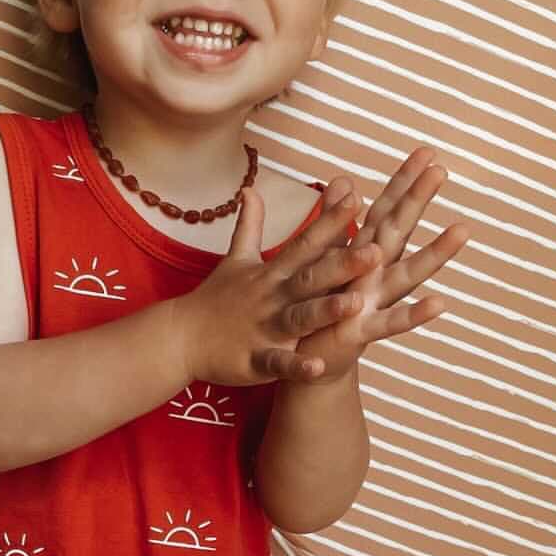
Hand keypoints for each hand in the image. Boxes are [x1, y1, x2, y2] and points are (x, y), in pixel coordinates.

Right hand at [172, 183, 378, 387]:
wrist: (179, 338)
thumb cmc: (214, 299)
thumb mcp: (234, 258)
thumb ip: (249, 224)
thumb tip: (251, 189)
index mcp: (272, 274)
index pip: (305, 241)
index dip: (330, 220)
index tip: (356, 197)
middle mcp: (272, 298)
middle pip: (310, 278)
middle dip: (342, 265)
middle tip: (376, 250)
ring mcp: (263, 329)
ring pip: (298, 318)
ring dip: (325, 311)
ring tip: (356, 305)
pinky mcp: (255, 360)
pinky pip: (278, 363)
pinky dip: (296, 366)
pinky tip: (318, 367)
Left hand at [292, 148, 472, 384]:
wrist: (310, 355)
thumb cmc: (321, 303)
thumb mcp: (324, 256)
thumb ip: (335, 221)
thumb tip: (343, 179)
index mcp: (363, 252)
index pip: (385, 209)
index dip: (403, 182)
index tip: (427, 151)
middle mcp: (376, 273)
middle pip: (399, 231)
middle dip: (418, 201)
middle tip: (443, 170)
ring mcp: (376, 301)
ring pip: (408, 273)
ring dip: (436, 252)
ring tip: (464, 230)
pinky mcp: (365, 331)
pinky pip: (393, 322)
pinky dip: (416, 315)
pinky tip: (442, 304)